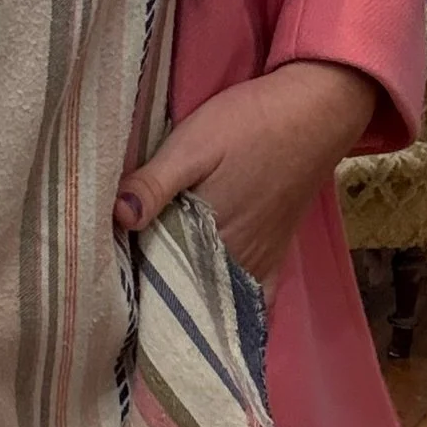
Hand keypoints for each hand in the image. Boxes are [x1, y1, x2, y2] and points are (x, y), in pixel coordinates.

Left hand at [115, 61, 380, 297]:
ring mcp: (260, 260)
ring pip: (216, 296)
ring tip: (157, 295)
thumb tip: (118, 218)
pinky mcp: (277, 253)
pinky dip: (233, 308)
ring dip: (189, 299)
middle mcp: (235, 259)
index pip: (158, 274)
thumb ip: (155, 183)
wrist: (314, 113)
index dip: (133, 274)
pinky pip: (255, 299)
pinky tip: (214, 313)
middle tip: (129, 283)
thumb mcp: (192, 144)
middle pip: (186, 289)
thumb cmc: (249, 124)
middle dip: (157, 291)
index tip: (112, 273)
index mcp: (207, 236)